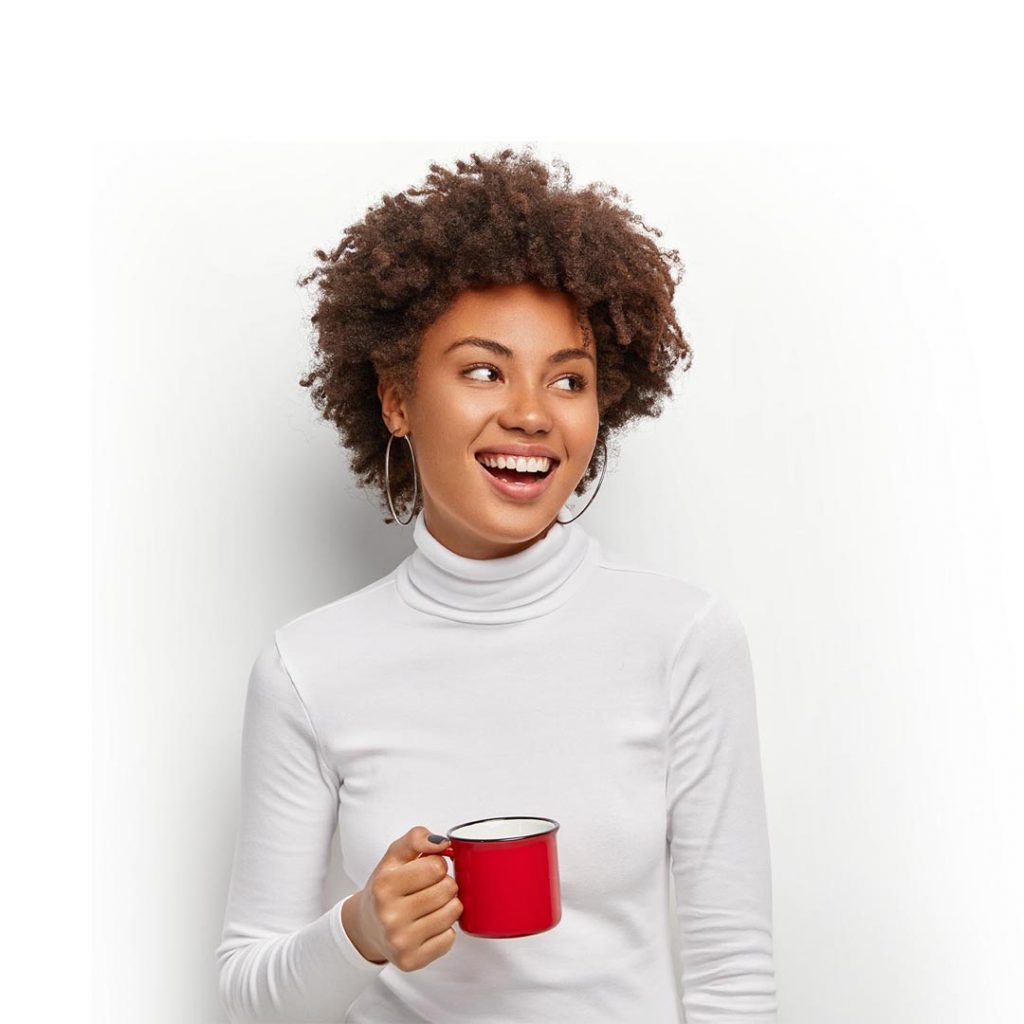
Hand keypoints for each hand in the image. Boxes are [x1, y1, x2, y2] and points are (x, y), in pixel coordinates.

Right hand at [347, 826, 462, 971]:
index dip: (437, 865)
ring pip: (453, 913)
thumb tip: (442, 842)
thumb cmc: (385, 888)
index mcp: (384, 886)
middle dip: (445, 884)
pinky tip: (429, 925)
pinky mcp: (411, 961)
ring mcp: (400, 941)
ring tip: (432, 905)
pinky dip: (445, 930)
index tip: (427, 870)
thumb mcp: (394, 856)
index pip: (436, 866)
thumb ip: (416, 838)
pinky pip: (450, 939)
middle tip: (431, 888)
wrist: (367, 926)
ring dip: (449, 905)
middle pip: (448, 889)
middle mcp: (389, 915)